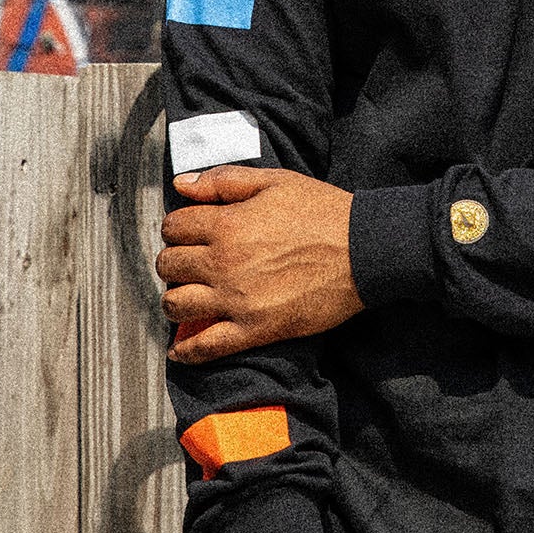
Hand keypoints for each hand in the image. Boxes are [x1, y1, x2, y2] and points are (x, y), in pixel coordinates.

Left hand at [158, 165, 361, 362]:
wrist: (364, 251)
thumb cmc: (322, 212)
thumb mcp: (274, 181)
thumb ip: (224, 180)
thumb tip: (180, 184)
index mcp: (227, 223)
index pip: (174, 227)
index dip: (178, 227)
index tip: (188, 233)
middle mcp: (224, 262)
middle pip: (169, 265)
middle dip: (174, 261)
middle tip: (190, 263)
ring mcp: (237, 299)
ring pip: (176, 305)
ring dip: (176, 300)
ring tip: (188, 297)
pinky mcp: (255, 329)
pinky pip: (206, 347)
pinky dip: (186, 351)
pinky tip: (179, 350)